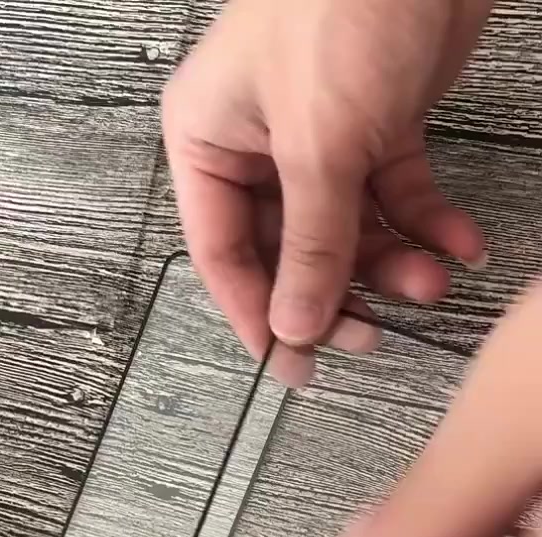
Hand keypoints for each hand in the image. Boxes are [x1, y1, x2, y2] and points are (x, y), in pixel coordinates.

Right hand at [163, 0, 490, 383]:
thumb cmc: (343, 6)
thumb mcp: (320, 143)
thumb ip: (311, 243)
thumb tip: (295, 325)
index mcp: (210, 143)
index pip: (225, 255)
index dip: (259, 316)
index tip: (294, 367)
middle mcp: (259, 147)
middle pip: (291, 252)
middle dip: (336, 295)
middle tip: (370, 336)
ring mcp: (320, 140)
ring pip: (349, 232)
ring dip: (393, 266)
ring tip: (433, 284)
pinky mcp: (377, 129)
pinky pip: (397, 197)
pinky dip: (429, 225)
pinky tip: (459, 245)